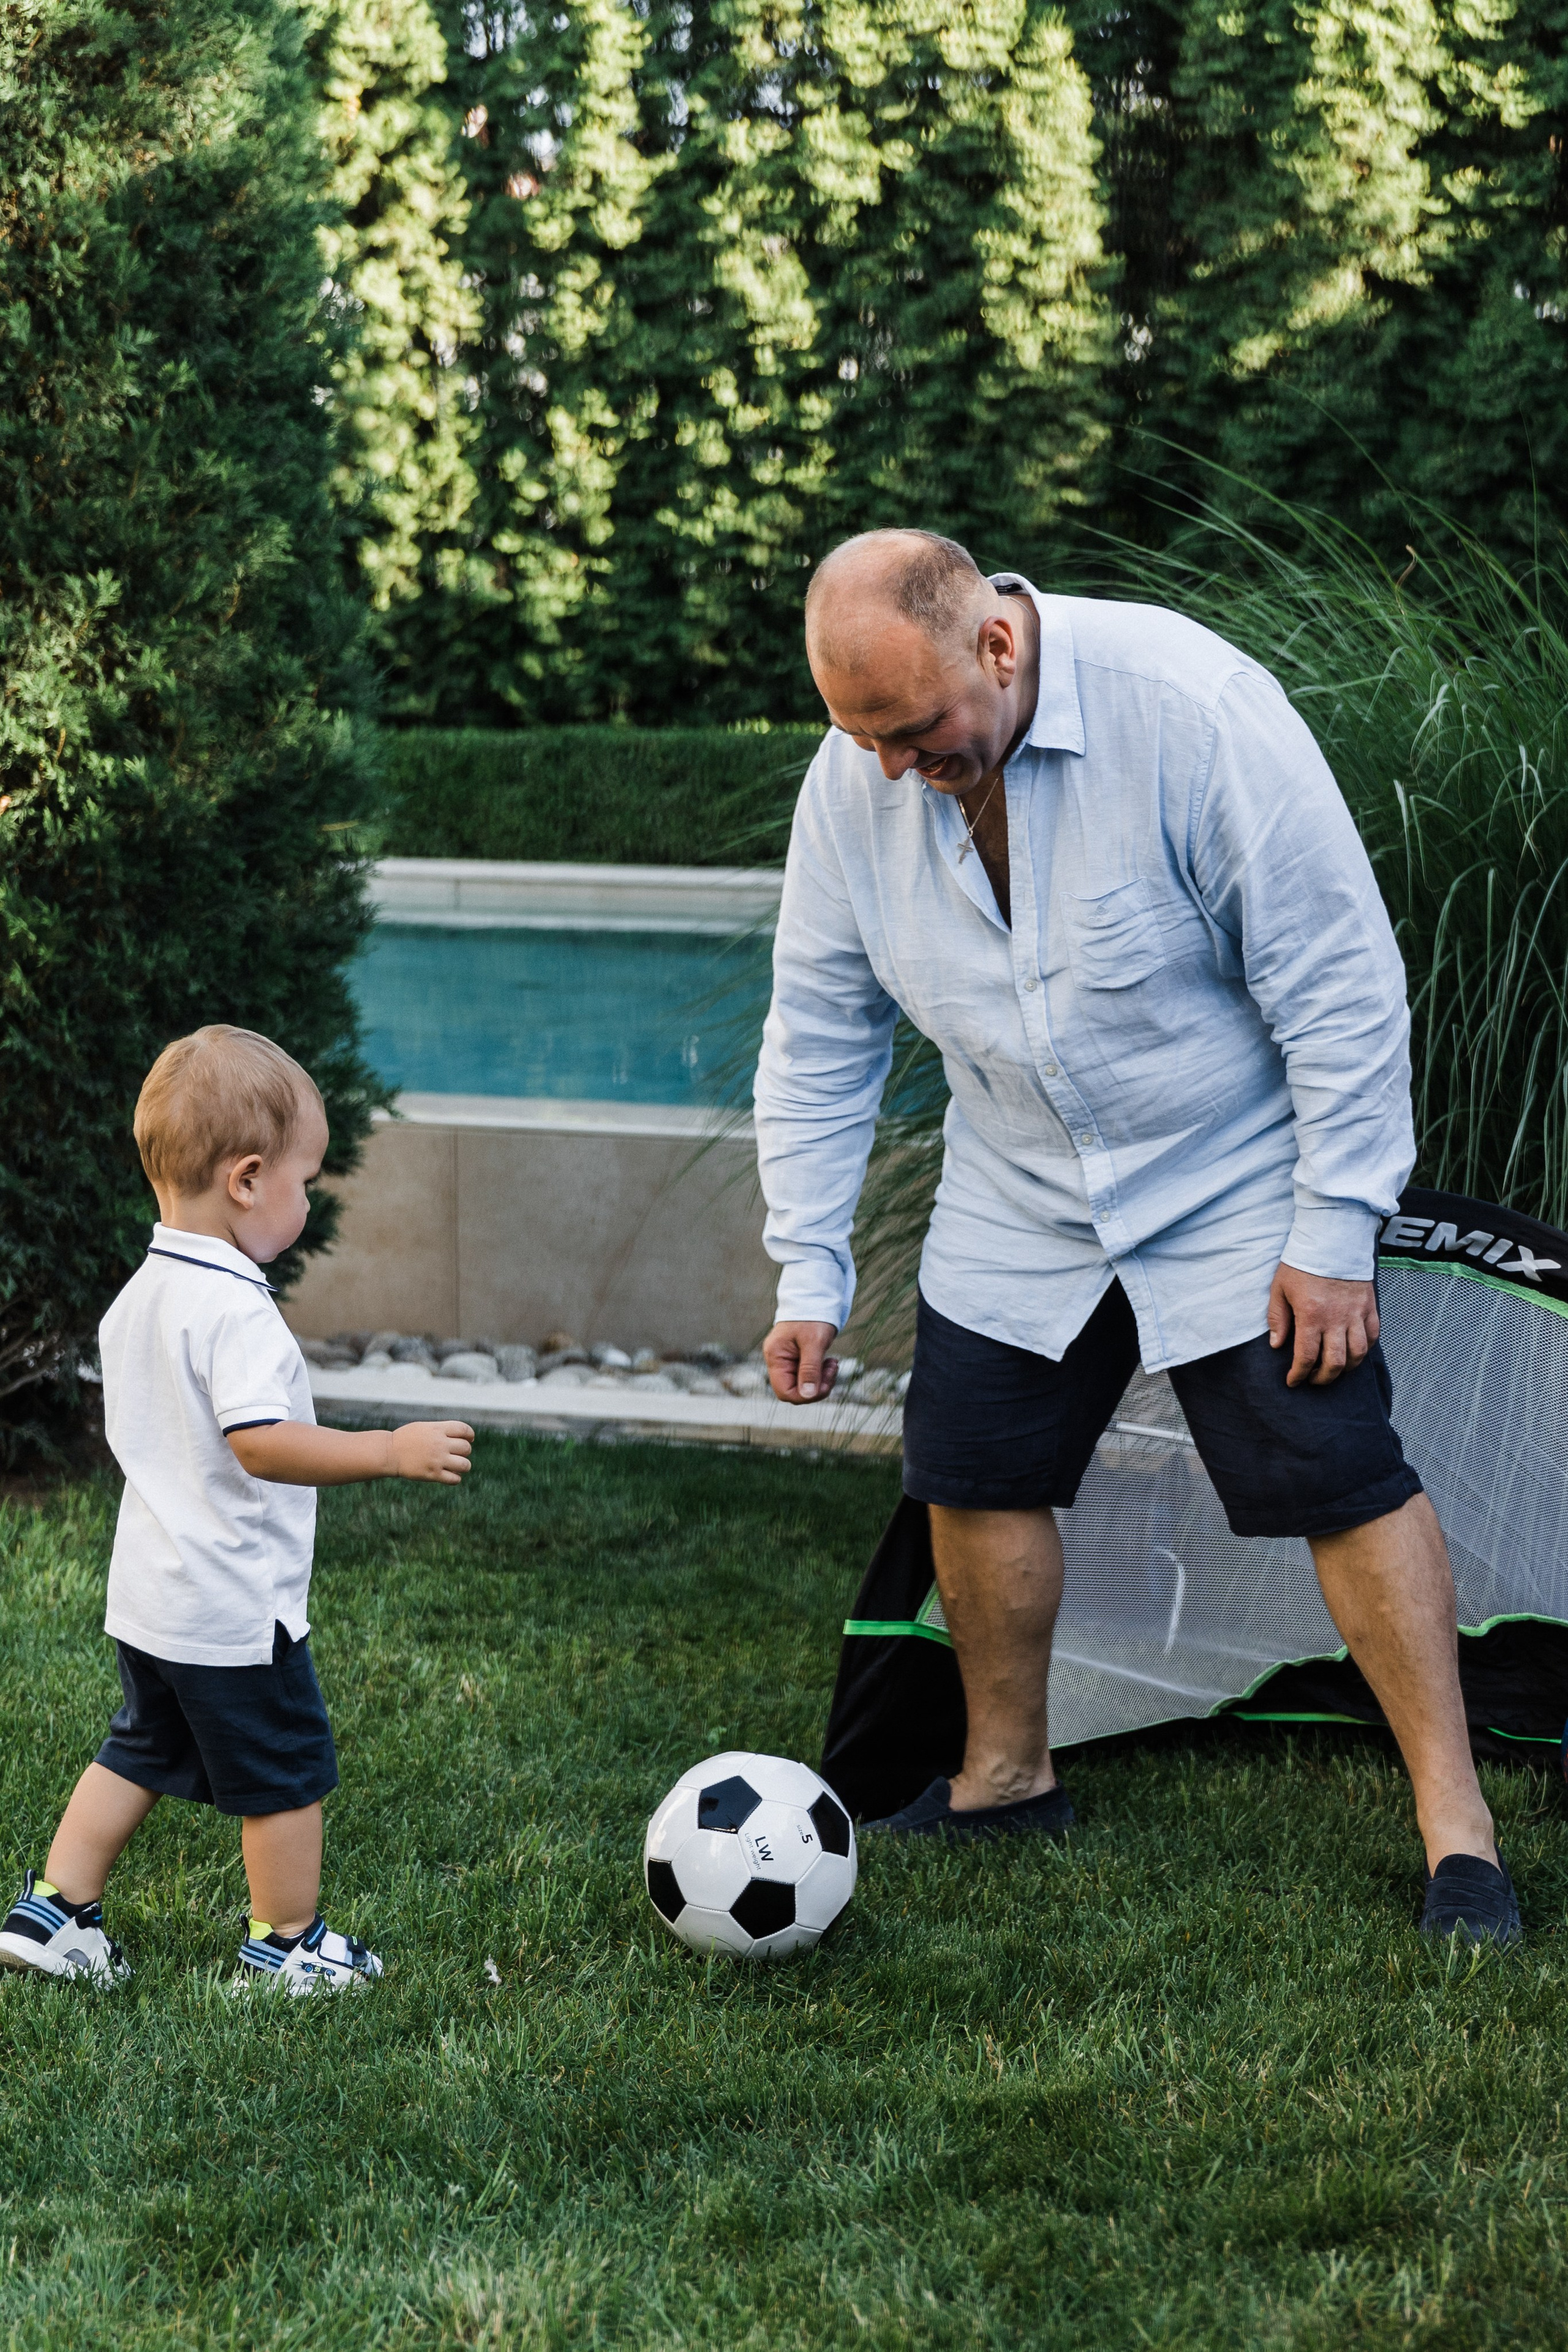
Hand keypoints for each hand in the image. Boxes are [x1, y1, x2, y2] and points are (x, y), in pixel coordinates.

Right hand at [388, 1420, 473, 1481]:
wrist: (389, 1453)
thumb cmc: (406, 1439)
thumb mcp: (424, 1427)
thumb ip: (442, 1430)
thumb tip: (461, 1436)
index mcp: (437, 1429)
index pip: (464, 1430)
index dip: (470, 1435)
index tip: (469, 1439)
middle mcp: (440, 1444)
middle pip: (466, 1448)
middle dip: (465, 1451)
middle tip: (457, 1453)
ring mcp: (437, 1460)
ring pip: (465, 1465)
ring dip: (463, 1466)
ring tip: (457, 1466)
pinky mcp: (433, 1474)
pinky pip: (455, 1479)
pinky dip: (455, 1478)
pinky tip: (450, 1475)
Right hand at [763, 1321, 838, 1403]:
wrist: (816, 1297)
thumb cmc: (813, 1316)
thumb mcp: (814, 1342)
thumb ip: (810, 1369)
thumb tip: (807, 1394)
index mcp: (776, 1356)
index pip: (784, 1392)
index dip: (805, 1395)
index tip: (824, 1383)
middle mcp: (778, 1361)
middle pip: (794, 1391)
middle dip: (816, 1387)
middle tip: (832, 1369)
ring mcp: (787, 1360)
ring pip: (803, 1385)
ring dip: (821, 1380)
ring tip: (832, 1363)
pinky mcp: (798, 1359)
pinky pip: (808, 1376)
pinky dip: (821, 1374)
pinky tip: (829, 1361)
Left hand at [1267, 1265, 1378, 1387]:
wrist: (1331, 1238)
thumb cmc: (1302, 1263)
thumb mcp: (1280, 1288)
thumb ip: (1278, 1318)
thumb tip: (1276, 1344)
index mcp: (1311, 1315)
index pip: (1306, 1357)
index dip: (1299, 1374)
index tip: (1293, 1381)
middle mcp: (1336, 1319)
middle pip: (1335, 1363)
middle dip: (1322, 1378)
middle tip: (1313, 1379)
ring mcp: (1356, 1313)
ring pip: (1357, 1354)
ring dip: (1345, 1369)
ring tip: (1333, 1369)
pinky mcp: (1369, 1306)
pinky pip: (1372, 1336)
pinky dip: (1364, 1350)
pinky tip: (1353, 1352)